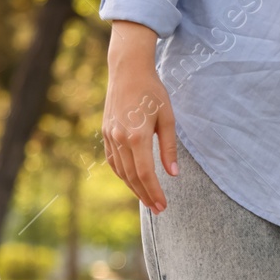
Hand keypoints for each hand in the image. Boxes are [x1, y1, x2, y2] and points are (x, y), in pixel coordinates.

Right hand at [103, 21, 176, 213]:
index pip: (146, 173)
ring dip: (134, 187)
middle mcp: (120, 138)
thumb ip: (169, 148)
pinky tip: (132, 181)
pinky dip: (122, 174)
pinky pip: (113, 160)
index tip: (164, 206)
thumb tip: (173, 174)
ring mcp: (110, 135)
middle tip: (158, 209)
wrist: (128, 70)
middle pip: (133, 176)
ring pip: (121, 171)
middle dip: (146, 195)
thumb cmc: (153, 92)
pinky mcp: (105, 132)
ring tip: (148, 200)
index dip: (155, 192)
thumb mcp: (168, 119)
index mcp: (137, 136)